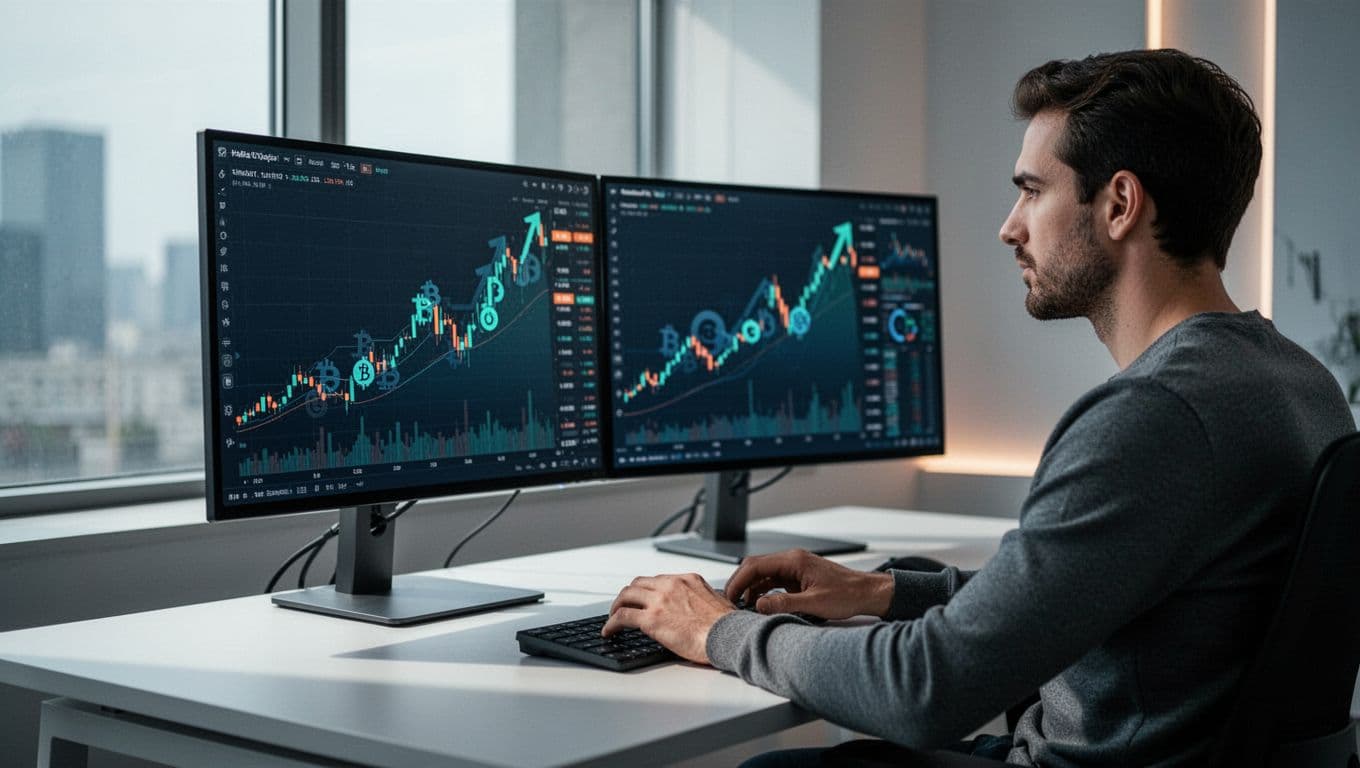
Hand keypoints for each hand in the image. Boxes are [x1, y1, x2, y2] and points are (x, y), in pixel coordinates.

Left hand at [602, 573, 735, 664]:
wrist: (729, 636)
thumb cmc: (729, 626)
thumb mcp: (717, 602)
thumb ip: (703, 600)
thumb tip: (701, 608)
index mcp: (688, 580)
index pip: (659, 580)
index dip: (647, 591)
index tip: (643, 599)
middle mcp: (671, 585)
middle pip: (638, 584)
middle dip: (629, 595)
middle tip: (624, 606)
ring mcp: (659, 600)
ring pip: (626, 596)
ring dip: (617, 606)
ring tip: (612, 618)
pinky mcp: (651, 619)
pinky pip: (622, 617)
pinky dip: (611, 624)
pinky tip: (609, 631)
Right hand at [725, 548, 894, 619]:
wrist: (867, 593)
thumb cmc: (847, 594)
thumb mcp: (815, 603)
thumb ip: (784, 604)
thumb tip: (759, 605)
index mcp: (794, 561)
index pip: (755, 565)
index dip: (738, 580)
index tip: (729, 595)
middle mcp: (792, 560)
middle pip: (756, 567)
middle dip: (741, 584)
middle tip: (731, 602)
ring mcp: (795, 568)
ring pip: (763, 575)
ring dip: (751, 589)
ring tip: (743, 607)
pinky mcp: (798, 578)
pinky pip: (773, 582)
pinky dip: (763, 592)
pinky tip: (760, 605)